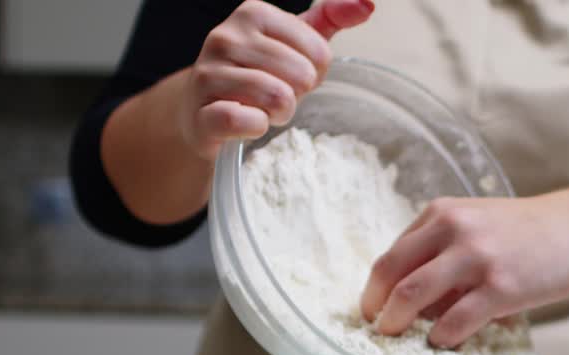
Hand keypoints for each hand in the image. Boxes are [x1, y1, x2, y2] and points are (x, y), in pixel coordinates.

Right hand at [177, 0, 373, 159]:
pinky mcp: (201, 113)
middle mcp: (225, 36)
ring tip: (263, 109)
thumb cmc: (257, 73)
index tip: (293, 75)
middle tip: (278, 95)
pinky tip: (248, 123)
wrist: (204, 109)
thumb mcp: (293, 41)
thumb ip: (329, 19)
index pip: (320, 52)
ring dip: (280, 113)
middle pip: (301, 76)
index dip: (315, 73)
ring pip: (278, 98)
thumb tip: (367, 4)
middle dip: (298, 95)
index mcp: (253, 13)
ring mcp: (208, 73)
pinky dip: (257, 128)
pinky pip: (248, 122)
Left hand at [360, 190, 568, 347]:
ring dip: (398, 325)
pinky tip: (444, 343)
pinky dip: (441, 338)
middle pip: (391, 275)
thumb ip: (445, 254)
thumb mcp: (480, 226)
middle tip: (378, 331)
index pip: (392, 255)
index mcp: (443, 214)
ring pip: (413, 296)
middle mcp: (454, 229)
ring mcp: (477, 257)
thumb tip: (417, 302)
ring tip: (400, 341)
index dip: (375, 290)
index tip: (373, 311)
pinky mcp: (502, 286)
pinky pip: (455, 321)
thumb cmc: (531, 232)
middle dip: (377, 310)